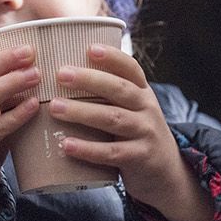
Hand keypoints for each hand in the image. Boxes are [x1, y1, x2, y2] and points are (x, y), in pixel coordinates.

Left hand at [50, 45, 214, 220]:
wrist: (166, 172)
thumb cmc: (136, 135)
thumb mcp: (132, 110)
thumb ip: (109, 95)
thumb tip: (62, 75)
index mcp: (142, 92)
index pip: (130, 68)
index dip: (112, 57)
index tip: (90, 48)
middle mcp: (147, 108)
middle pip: (119, 89)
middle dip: (89, 79)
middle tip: (61, 74)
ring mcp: (145, 133)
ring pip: (113, 118)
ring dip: (82, 112)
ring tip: (54, 107)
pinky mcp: (140, 158)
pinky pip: (112, 153)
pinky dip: (88, 149)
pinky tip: (66, 145)